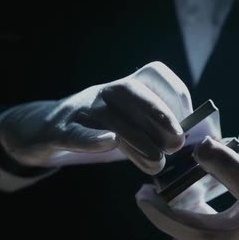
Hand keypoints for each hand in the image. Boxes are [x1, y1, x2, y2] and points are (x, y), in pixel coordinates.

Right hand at [0, 61, 192, 173]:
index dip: (176, 96)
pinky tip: (108, 144)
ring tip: (156, 164)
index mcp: (127, 85)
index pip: (155, 74)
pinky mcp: (61, 130)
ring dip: (139, 144)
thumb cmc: (104, 129)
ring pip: (112, 121)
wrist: (48, 129)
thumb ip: (156, 131)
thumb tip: (190, 145)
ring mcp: (82, 109)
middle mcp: (106, 91)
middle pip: (134, 93)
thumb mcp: (131, 122)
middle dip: (160, 116)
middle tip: (176, 144)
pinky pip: (78, 132)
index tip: (186, 124)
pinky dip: (93, 138)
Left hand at [136, 127, 238, 239]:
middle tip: (140, 195)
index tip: (199, 145)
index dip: (220, 162)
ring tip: (148, 198)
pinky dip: (191, 221)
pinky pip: (210, 239)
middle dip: (166, 216)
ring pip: (201, 239)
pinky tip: (176, 204)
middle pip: (203, 232)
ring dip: (171, 220)